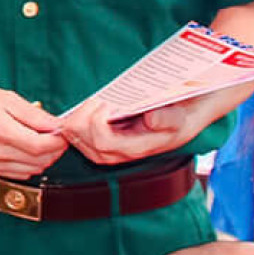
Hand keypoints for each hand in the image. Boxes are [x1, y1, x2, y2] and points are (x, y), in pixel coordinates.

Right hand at [0, 84, 64, 179]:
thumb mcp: (7, 98)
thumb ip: (34, 114)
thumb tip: (57, 126)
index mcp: (2, 132)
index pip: (41, 146)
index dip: (59, 141)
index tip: (63, 132)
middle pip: (41, 160)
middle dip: (55, 149)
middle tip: (55, 134)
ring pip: (33, 169)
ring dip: (44, 157)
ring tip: (41, 140)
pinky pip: (21, 174)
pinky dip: (31, 164)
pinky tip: (27, 149)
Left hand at [61, 96, 210, 167]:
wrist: (180, 120)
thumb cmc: (177, 118)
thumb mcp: (179, 117)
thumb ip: (167, 118)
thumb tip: (151, 119)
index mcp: (133, 149)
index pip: (102, 141)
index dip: (96, 120)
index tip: (106, 103)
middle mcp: (114, 154)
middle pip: (81, 137)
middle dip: (83, 115)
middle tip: (99, 100)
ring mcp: (103, 150)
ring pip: (73, 135)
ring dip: (78, 115)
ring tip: (97, 102)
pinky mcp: (95, 142)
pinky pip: (73, 133)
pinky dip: (73, 119)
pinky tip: (84, 109)